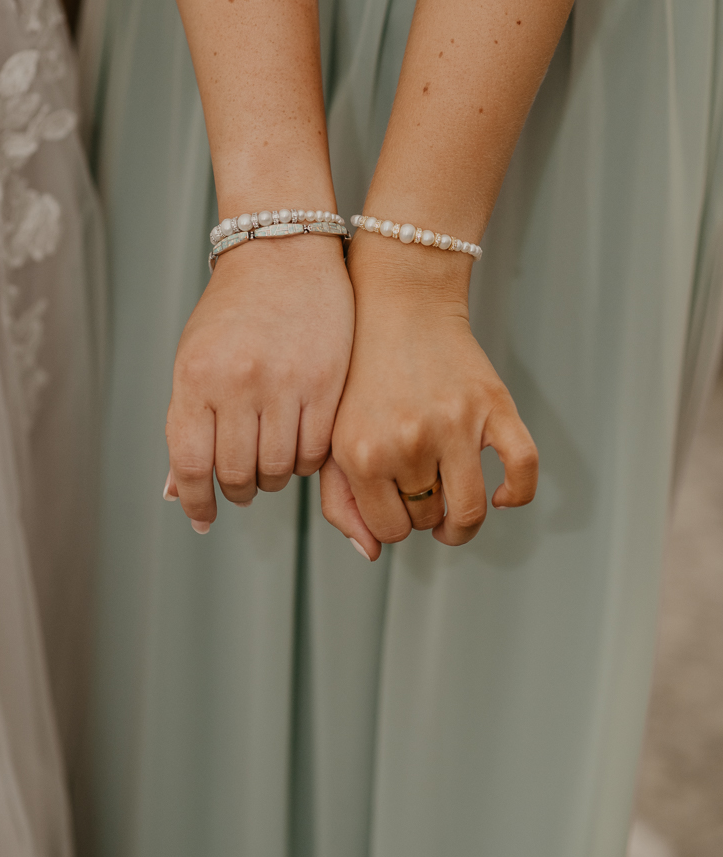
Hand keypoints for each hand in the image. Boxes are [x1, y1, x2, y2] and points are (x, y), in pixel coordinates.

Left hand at [165, 234, 353, 529]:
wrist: (283, 253)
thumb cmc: (234, 307)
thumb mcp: (194, 357)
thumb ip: (188, 420)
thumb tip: (179, 489)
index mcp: (196, 377)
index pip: (190, 463)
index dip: (195, 500)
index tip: (202, 516)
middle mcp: (238, 382)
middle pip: (237, 473)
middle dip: (237, 490)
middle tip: (241, 486)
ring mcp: (285, 383)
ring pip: (278, 468)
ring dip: (272, 478)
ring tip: (271, 464)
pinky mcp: (326, 383)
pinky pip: (315, 451)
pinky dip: (305, 461)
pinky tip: (298, 446)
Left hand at [320, 236, 537, 559]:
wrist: (399, 303)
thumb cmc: (361, 372)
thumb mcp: (333, 434)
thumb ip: (341, 501)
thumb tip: (372, 553)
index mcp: (362, 453)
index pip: (389, 530)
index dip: (393, 524)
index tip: (394, 503)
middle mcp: (408, 442)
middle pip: (428, 519)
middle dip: (423, 513)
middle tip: (418, 488)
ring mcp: (454, 424)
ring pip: (470, 509)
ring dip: (463, 521)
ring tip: (455, 510)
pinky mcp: (493, 405)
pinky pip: (523, 468)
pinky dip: (517, 493)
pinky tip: (500, 495)